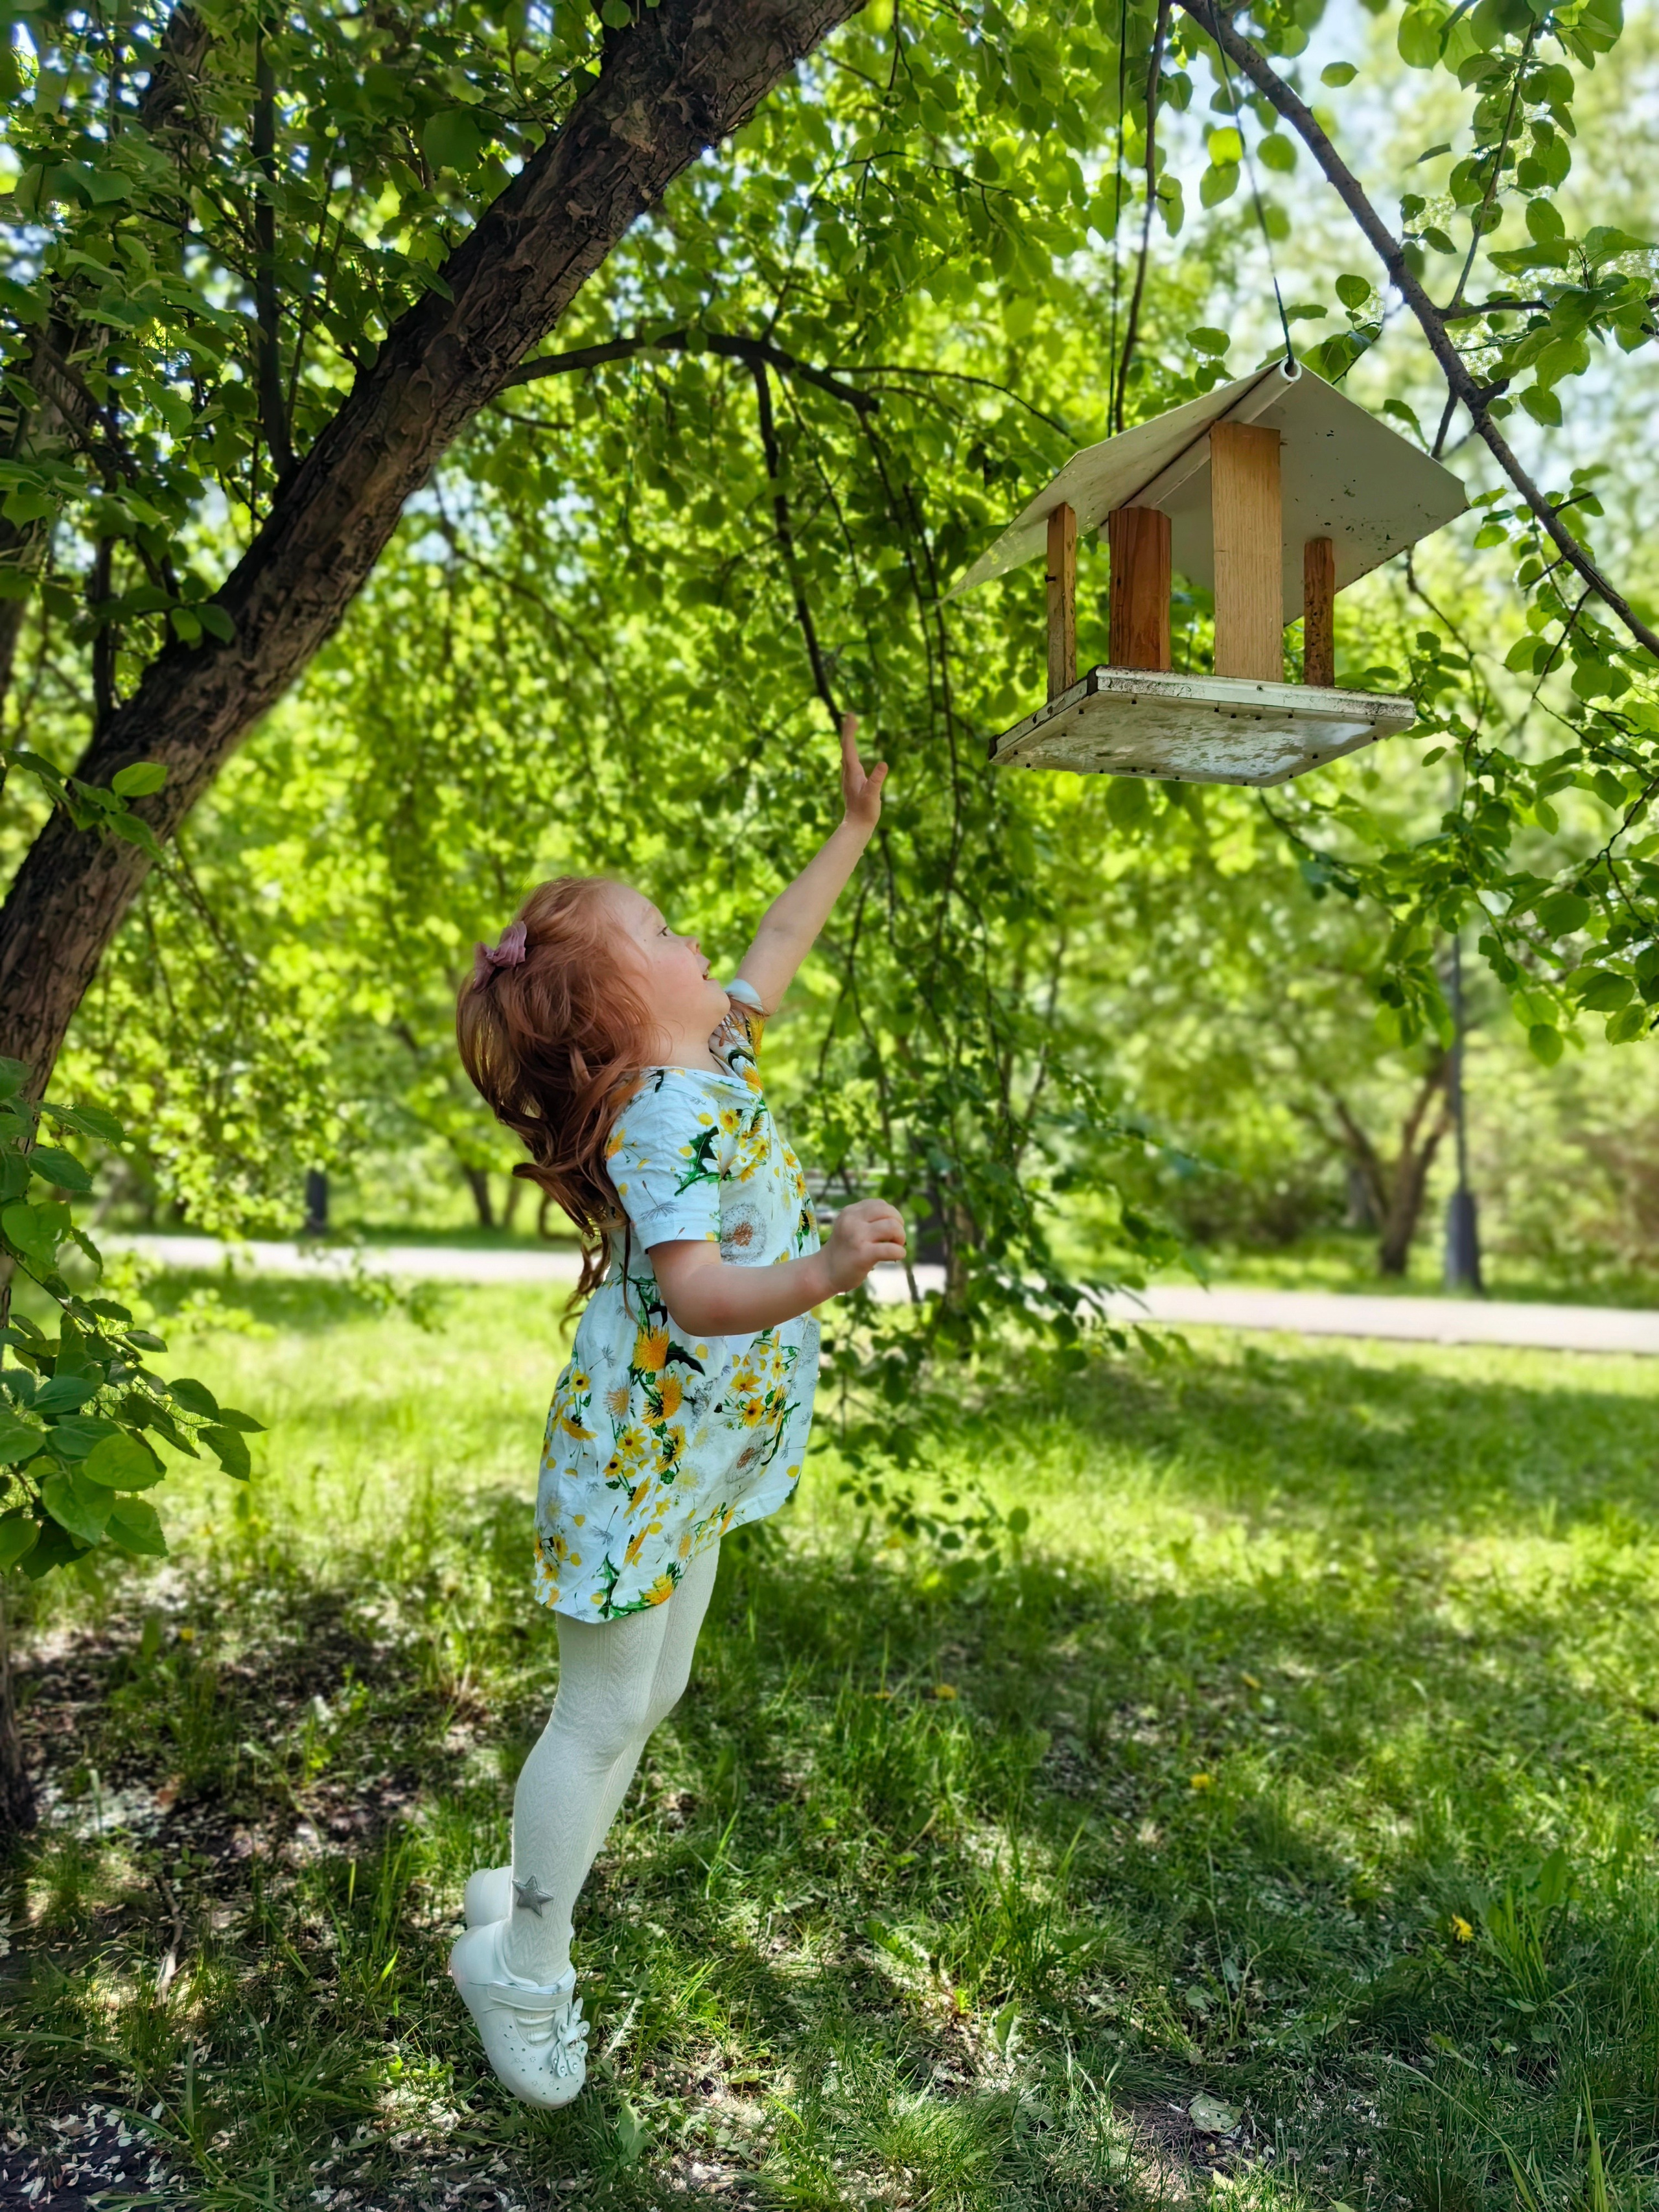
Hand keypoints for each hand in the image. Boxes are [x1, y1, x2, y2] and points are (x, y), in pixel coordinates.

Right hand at [820, 1198, 906, 1293]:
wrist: (824, 1272)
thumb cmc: (843, 1250)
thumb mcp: (850, 1226)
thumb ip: (867, 1219)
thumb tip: (897, 1221)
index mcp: (850, 1211)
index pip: (880, 1204)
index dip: (891, 1216)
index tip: (888, 1230)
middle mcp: (852, 1220)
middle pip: (890, 1213)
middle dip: (899, 1226)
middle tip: (895, 1240)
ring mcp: (857, 1237)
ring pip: (893, 1227)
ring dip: (900, 1238)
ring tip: (895, 1247)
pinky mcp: (862, 1255)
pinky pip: (891, 1249)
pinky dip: (899, 1253)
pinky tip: (896, 1257)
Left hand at [840, 712, 887, 834]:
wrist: (857, 826)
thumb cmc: (865, 811)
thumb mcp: (873, 795)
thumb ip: (877, 779)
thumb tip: (883, 764)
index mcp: (852, 771)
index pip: (849, 746)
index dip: (849, 730)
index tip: (851, 716)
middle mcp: (848, 771)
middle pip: (845, 746)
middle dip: (848, 730)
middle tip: (850, 715)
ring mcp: (848, 776)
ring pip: (846, 753)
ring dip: (848, 739)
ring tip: (851, 727)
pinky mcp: (852, 781)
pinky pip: (849, 760)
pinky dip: (850, 750)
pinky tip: (851, 752)